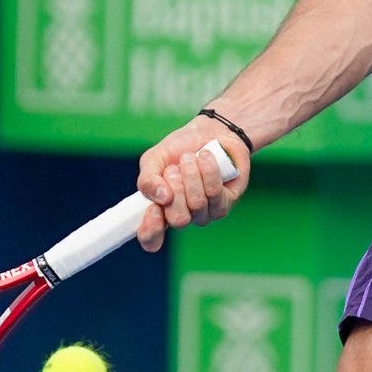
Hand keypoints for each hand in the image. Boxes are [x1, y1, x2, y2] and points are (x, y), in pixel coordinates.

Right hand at [135, 118, 250, 251]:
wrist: (210, 132)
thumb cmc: (180, 149)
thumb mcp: (154, 159)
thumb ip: (147, 179)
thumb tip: (161, 198)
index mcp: (160, 210)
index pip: (151, 238)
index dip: (151, 231)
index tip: (153, 209)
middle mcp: (183, 216)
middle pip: (178, 220)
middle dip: (176, 188)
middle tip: (175, 167)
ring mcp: (205, 213)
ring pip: (197, 204)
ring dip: (191, 175)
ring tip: (191, 157)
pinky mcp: (224, 204)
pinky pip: (215, 194)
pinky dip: (208, 171)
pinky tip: (206, 157)